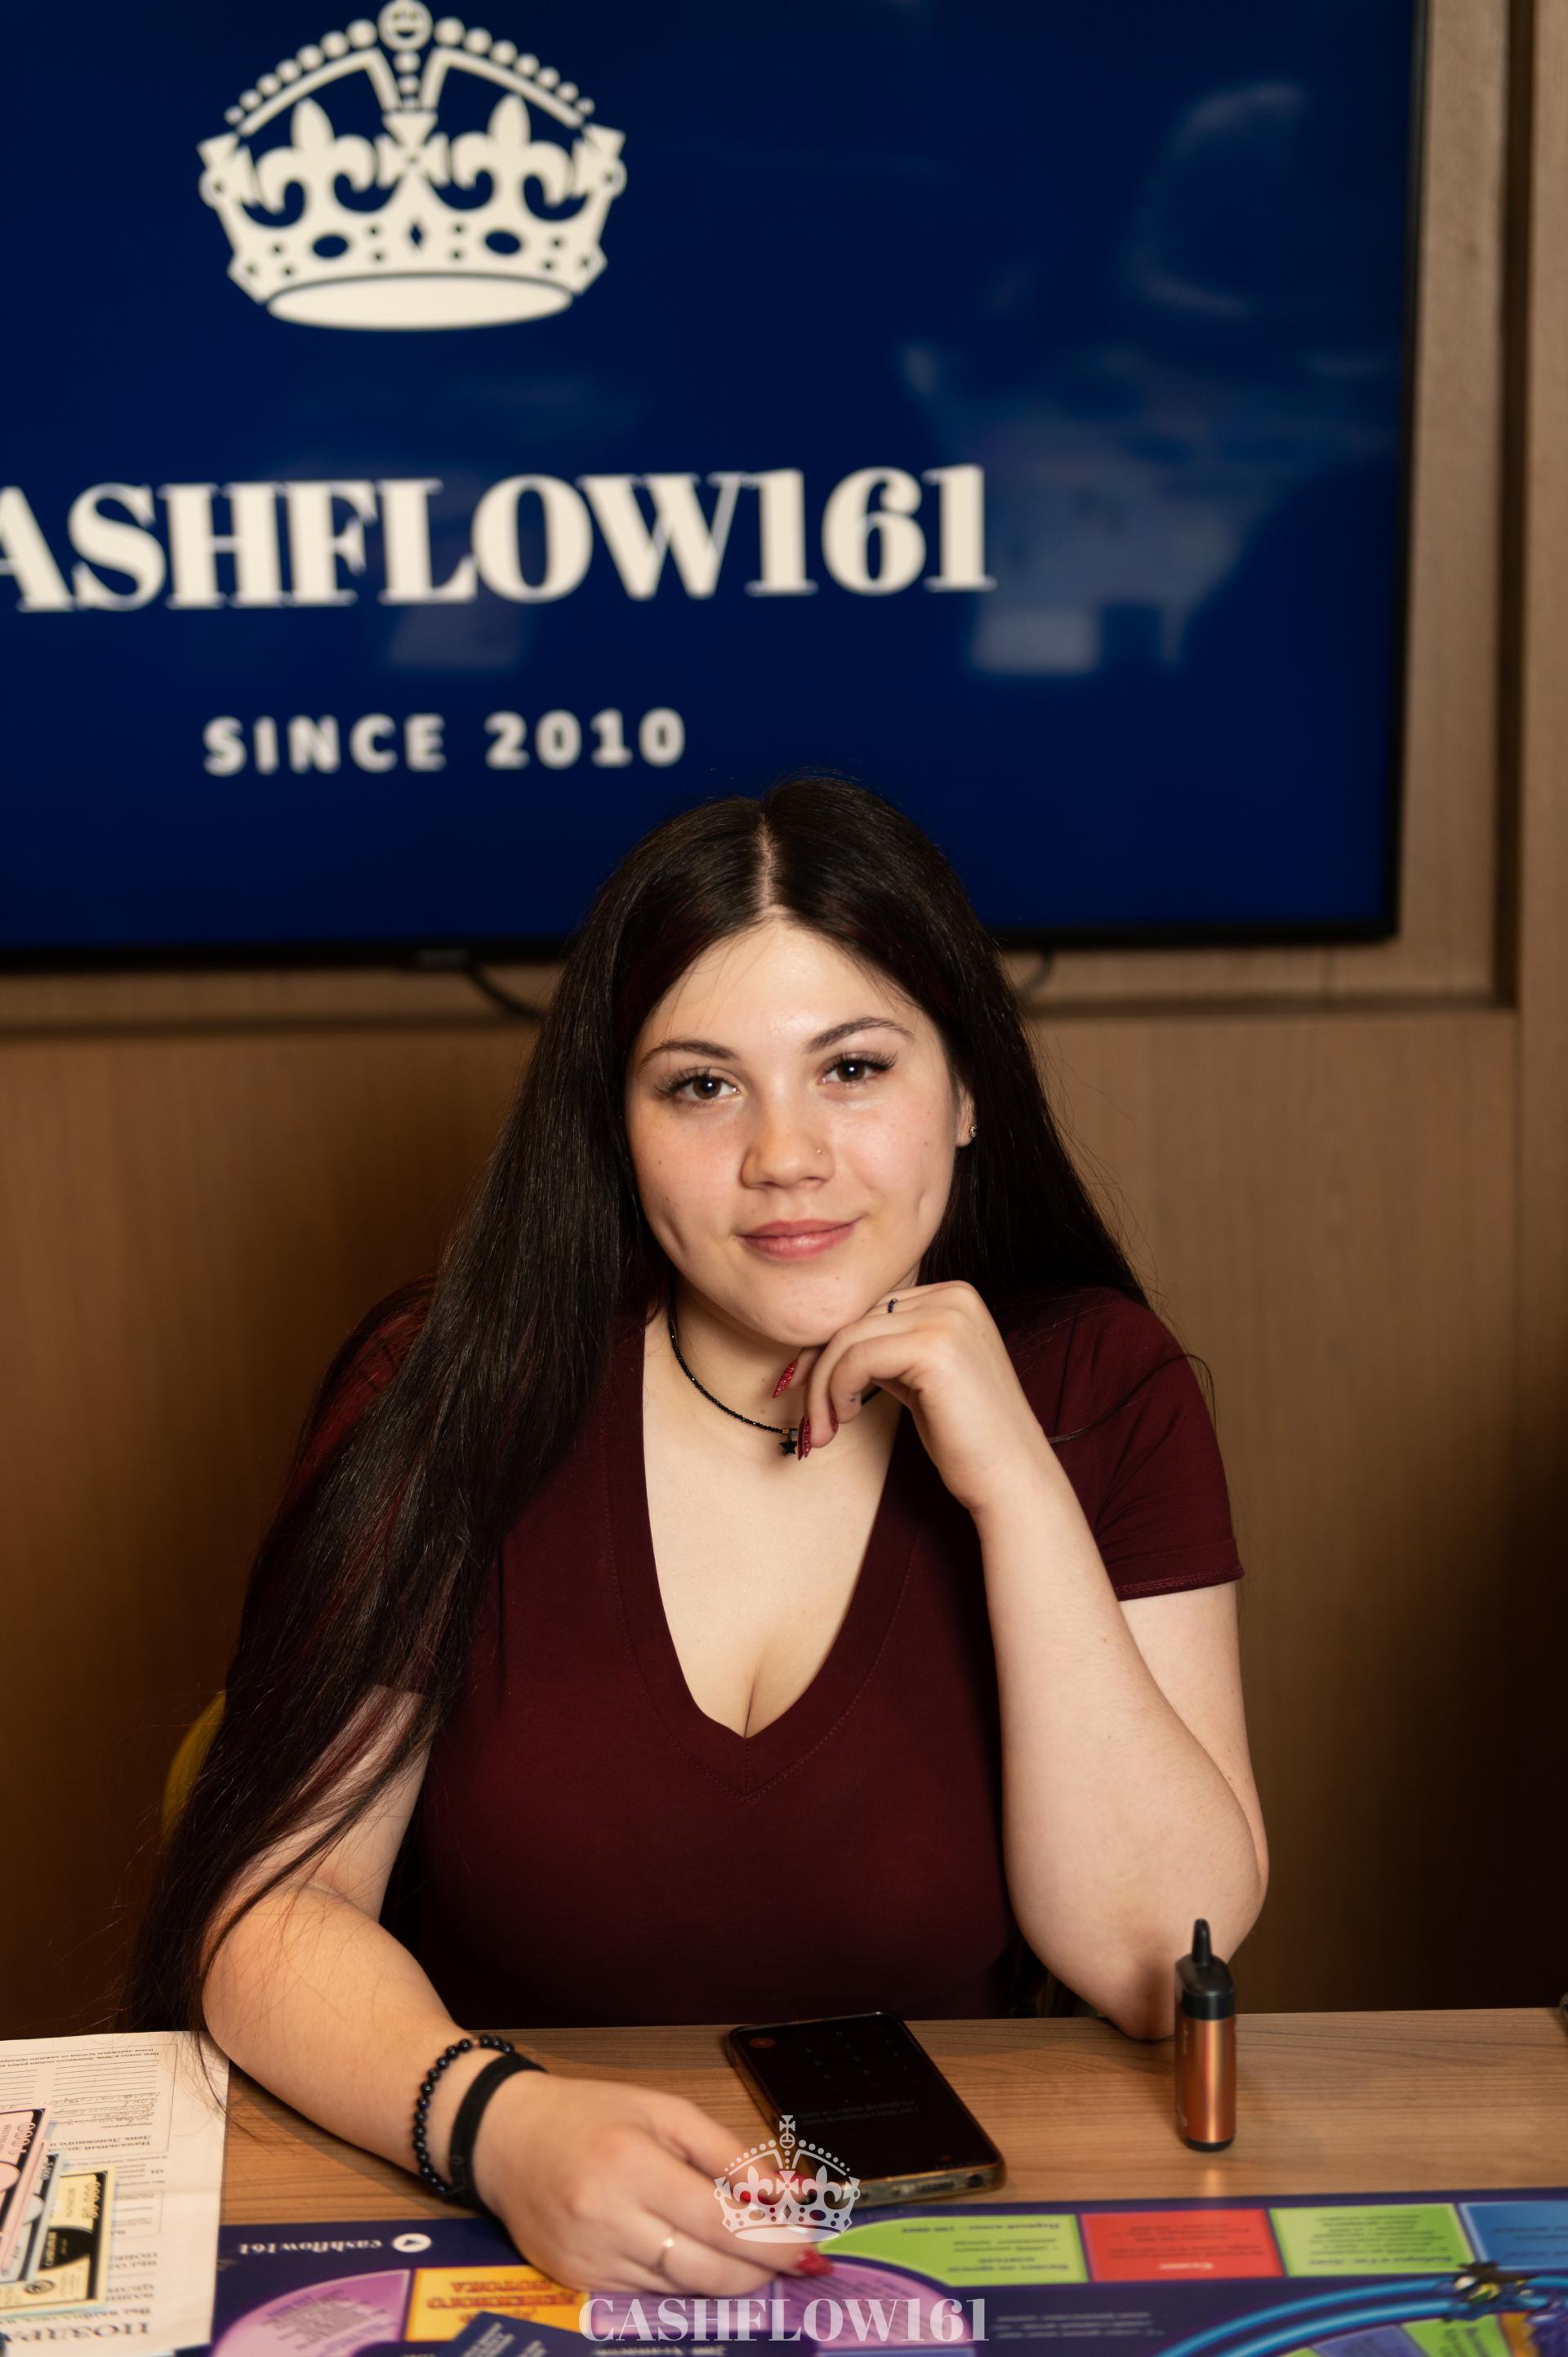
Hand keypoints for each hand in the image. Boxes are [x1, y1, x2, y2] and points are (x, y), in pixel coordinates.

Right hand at [471, 2069, 831, 2294]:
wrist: (503, 2137)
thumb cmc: (592, 2114)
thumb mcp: (664, 2112)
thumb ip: (727, 2153)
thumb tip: (787, 2192)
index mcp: (632, 2164)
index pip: (718, 2220)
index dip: (770, 2241)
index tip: (810, 2247)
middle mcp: (608, 2218)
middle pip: (705, 2267)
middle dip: (760, 2271)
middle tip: (797, 2263)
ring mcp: (589, 2259)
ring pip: (680, 2288)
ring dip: (727, 2280)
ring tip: (759, 2263)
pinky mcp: (575, 2282)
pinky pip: (647, 2294)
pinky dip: (682, 2283)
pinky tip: (704, 2264)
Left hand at [780, 1279, 1054, 1517]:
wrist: (1010, 1478)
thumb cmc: (963, 1437)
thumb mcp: (918, 1378)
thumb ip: (884, 1351)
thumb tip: (819, 1348)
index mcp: (954, 1296)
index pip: (870, 1308)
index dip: (828, 1347)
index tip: (804, 1385)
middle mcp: (954, 1296)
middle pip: (856, 1318)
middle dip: (819, 1368)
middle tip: (810, 1418)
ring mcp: (948, 1317)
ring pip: (848, 1338)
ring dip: (823, 1387)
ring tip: (825, 1428)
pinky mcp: (935, 1346)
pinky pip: (857, 1358)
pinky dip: (837, 1390)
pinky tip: (845, 1419)